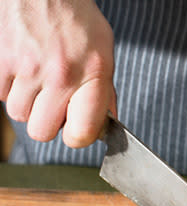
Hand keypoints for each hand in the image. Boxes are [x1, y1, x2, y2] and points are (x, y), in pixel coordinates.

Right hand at [0, 0, 115, 146]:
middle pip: (42, 132)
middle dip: (48, 123)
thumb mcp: (104, 53)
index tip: (78, 128)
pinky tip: (23, 73)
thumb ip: (106, 91)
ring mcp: (28, 68)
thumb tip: (108, 122)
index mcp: (91, 77)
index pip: (81, 134)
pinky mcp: (2, 59)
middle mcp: (59, 75)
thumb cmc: (76, 19)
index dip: (79, 137)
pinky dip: (10, 88)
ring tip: (39, 84)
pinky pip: (1, 94)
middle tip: (55, 105)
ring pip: (19, 115)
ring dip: (28, 105)